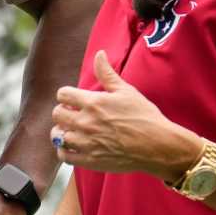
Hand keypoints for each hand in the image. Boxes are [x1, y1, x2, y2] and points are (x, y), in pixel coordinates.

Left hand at [52, 51, 200, 176]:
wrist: (158, 146)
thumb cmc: (145, 117)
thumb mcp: (126, 91)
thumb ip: (107, 73)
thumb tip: (99, 54)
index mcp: (93, 103)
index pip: (62, 94)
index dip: (67, 96)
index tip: (74, 100)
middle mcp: (86, 122)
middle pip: (57, 114)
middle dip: (63, 112)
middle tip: (74, 115)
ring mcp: (86, 142)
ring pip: (57, 135)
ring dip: (62, 132)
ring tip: (72, 131)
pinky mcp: (89, 160)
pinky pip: (64, 155)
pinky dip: (64, 150)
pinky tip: (73, 147)